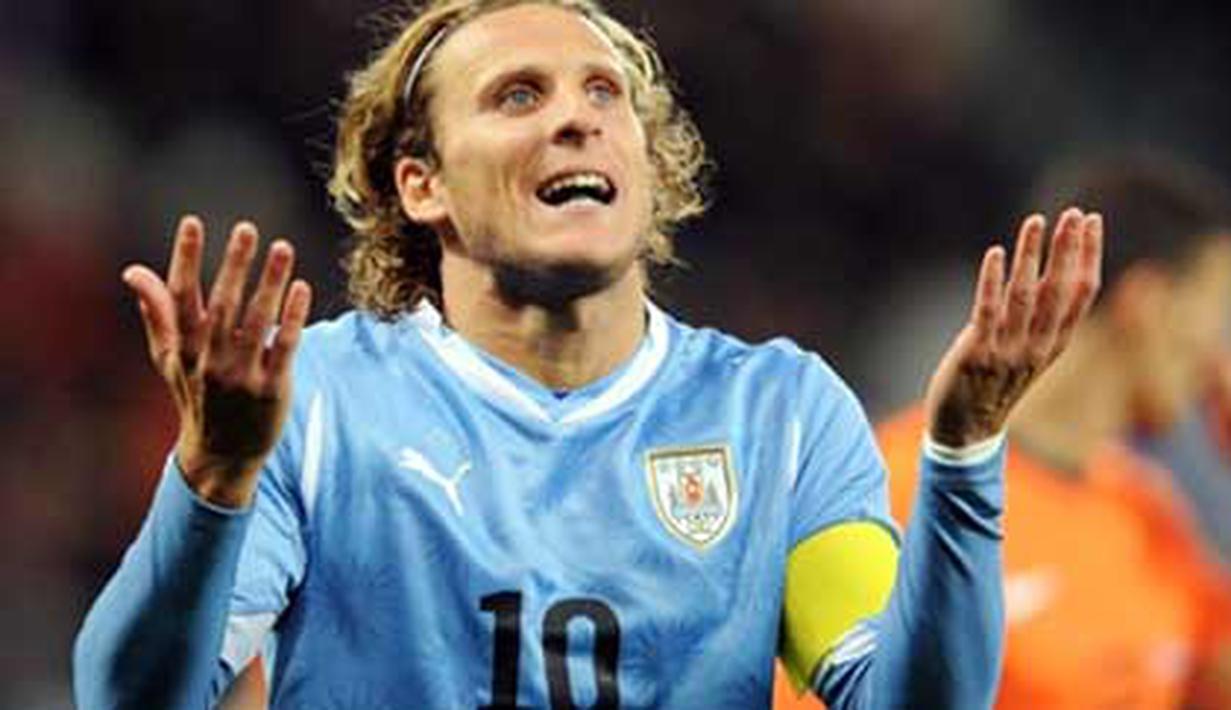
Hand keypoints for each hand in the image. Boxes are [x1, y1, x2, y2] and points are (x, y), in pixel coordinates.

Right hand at [123, 216, 311, 507]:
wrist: (222, 454)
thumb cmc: (197, 396)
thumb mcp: (168, 359)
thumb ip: (156, 314)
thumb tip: (133, 272)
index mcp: (182, 347)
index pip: (180, 295)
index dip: (185, 258)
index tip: (193, 221)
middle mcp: (208, 360)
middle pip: (223, 303)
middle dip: (234, 264)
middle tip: (247, 228)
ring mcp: (240, 375)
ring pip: (257, 321)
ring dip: (270, 282)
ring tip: (283, 248)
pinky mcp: (271, 389)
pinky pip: (284, 347)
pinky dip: (292, 318)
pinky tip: (301, 288)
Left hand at [924, 208, 1102, 446]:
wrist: (966, 431)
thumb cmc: (995, 382)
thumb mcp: (1027, 349)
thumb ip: (1037, 313)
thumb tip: (1048, 266)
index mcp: (1055, 343)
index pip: (1082, 293)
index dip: (1088, 255)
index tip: (1091, 221)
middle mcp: (1037, 346)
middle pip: (1060, 291)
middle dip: (1068, 250)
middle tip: (1073, 214)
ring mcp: (1007, 351)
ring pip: (1025, 297)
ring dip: (1031, 256)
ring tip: (1035, 222)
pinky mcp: (976, 354)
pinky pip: (987, 312)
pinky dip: (993, 281)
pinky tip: (996, 254)